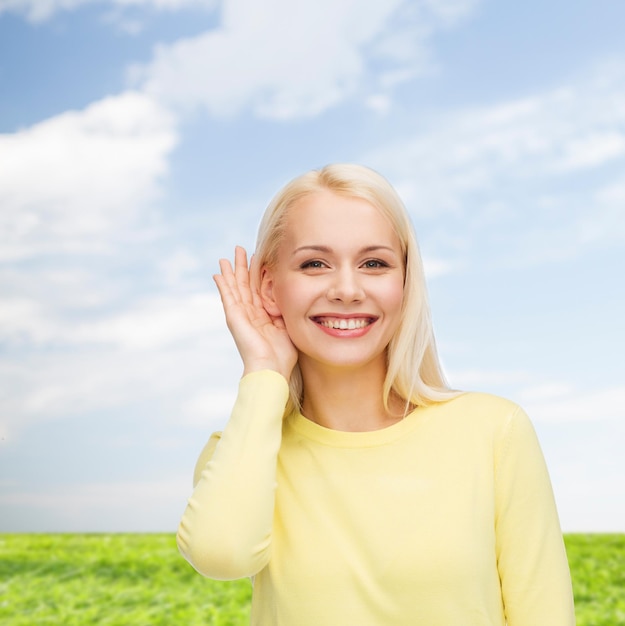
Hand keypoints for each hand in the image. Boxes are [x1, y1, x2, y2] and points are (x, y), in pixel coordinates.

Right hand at [214, 246, 297, 379]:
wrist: (270, 368)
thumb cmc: (283, 355)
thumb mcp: (288, 327)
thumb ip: (287, 312)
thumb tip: (294, 298)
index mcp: (263, 316)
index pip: (259, 290)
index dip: (258, 274)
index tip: (259, 258)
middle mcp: (250, 314)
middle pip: (244, 285)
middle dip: (242, 267)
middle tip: (240, 249)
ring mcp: (241, 315)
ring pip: (235, 287)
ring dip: (231, 271)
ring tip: (226, 257)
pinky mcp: (234, 316)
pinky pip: (227, 296)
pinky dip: (222, 285)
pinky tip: (218, 274)